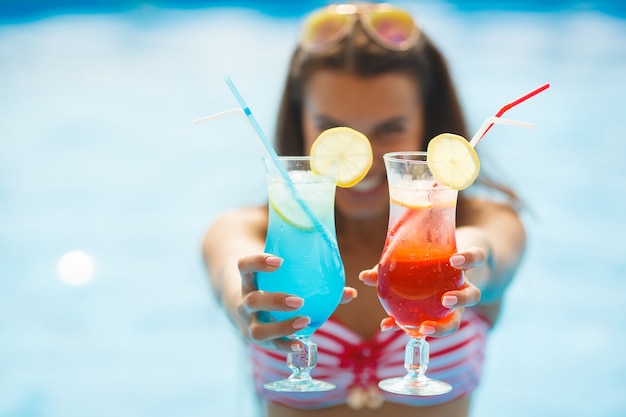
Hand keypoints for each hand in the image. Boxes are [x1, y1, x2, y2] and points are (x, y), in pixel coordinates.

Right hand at [237, 254, 356, 351]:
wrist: (243, 304)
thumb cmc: (272, 285)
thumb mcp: (281, 277)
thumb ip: (312, 279)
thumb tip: (350, 293)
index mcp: (249, 279)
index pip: (245, 266)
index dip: (259, 262)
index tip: (280, 261)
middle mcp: (244, 301)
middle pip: (253, 301)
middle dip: (275, 301)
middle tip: (299, 301)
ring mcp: (248, 323)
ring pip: (258, 330)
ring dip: (282, 328)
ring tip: (305, 322)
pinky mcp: (255, 339)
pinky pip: (269, 346)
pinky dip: (285, 346)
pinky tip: (300, 345)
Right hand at [359, 247, 481, 337]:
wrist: (466, 244)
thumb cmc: (431, 261)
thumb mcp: (411, 269)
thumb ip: (388, 277)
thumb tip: (363, 278)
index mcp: (442, 305)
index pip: (438, 327)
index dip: (429, 332)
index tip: (413, 332)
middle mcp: (457, 297)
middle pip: (455, 321)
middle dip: (442, 328)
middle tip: (424, 326)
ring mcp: (469, 281)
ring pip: (473, 296)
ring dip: (460, 299)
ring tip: (444, 300)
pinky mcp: (477, 258)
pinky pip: (477, 259)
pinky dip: (468, 260)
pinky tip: (455, 259)